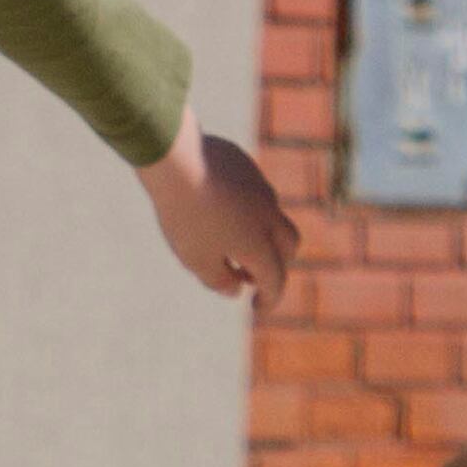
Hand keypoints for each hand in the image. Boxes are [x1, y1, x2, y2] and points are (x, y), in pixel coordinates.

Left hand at [139, 107, 300, 303]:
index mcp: (259, 245)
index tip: (256, 307)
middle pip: (289, 245)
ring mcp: (260, 187)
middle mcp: (268, 215)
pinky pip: (255, 193)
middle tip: (249, 274)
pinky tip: (217, 206)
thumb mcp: (195, 258)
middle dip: (277, 263)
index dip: (269, 300)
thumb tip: (236, 289)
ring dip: (261, 234)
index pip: (275, 280)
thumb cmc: (185, 215)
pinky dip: (247, 208)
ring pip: (273, 215)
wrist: (176, 159)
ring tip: (228, 239)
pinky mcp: (246, 166)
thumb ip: (218, 280)